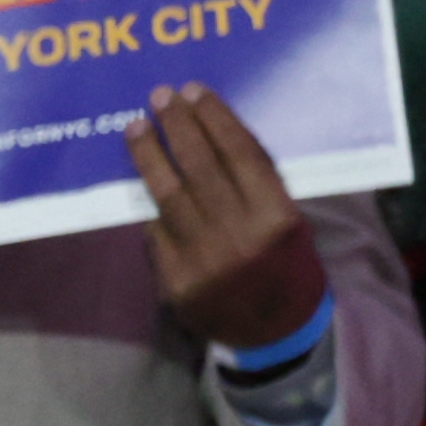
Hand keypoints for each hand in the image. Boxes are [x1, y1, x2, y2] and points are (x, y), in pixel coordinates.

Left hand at [127, 80, 328, 350]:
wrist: (278, 334)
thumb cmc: (286, 265)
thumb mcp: (290, 221)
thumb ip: (257, 182)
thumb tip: (212, 129)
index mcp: (277, 218)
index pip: (240, 154)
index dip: (215, 119)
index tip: (195, 91)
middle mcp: (240, 236)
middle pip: (200, 167)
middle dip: (177, 126)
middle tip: (160, 97)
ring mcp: (205, 260)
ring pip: (167, 194)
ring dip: (148, 155)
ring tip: (135, 127)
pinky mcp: (176, 280)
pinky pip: (156, 230)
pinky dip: (151, 204)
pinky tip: (143, 179)